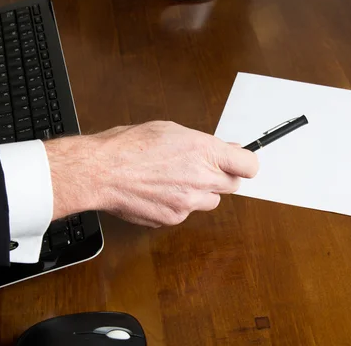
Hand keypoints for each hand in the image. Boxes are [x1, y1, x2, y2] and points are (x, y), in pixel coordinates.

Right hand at [44, 121, 258, 226]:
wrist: (101, 172)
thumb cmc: (130, 146)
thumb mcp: (171, 131)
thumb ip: (204, 143)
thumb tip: (226, 148)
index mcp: (205, 151)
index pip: (249, 165)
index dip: (245, 163)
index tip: (240, 163)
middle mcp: (202, 179)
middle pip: (233, 186)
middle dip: (220, 177)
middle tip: (201, 169)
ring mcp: (189, 202)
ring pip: (210, 202)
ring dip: (200, 193)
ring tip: (174, 180)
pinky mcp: (174, 218)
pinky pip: (186, 212)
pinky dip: (178, 204)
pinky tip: (160, 191)